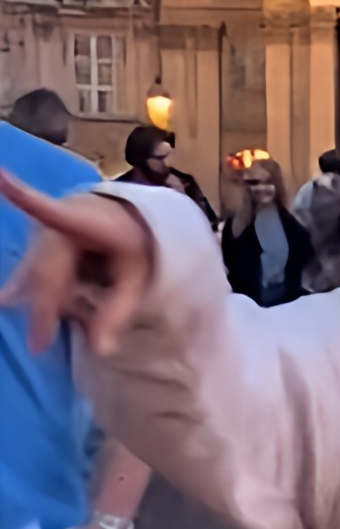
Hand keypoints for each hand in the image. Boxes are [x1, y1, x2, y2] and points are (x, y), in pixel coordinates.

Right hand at [0, 176, 152, 355]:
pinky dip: (23, 296)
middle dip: (42, 306)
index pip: (51, 211)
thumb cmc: (129, 243)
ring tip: (47, 332)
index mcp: (82, 220)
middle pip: (43, 269)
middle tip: (40, 344)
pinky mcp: (33, 253)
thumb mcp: (137, 276)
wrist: (116, 219)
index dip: (23, 195)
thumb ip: (119, 311)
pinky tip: (4, 301)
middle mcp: (53, 226)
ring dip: (42, 305)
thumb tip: (99, 351)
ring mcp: (39, 239)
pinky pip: (26, 279)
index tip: (0, 177)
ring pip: (33, 278)